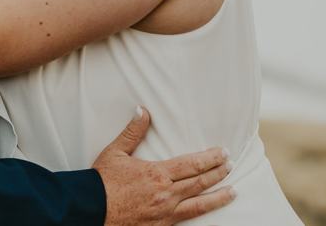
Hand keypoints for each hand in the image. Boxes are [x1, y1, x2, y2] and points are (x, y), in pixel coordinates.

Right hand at [93, 107, 234, 224]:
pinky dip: (201, 214)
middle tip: (231, 165)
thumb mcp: (115, 152)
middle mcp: (166, 194)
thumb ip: (132, 132)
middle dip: (218, 173)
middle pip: (200, 182)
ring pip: (200, 205)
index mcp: (157, 173)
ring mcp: (166, 213)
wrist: (91, 210)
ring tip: (233, 191)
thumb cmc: (102, 181)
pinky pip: (187, 220)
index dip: (211, 158)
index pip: (192, 164)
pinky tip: (208, 212)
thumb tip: (142, 110)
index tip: (223, 152)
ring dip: (218, 197)